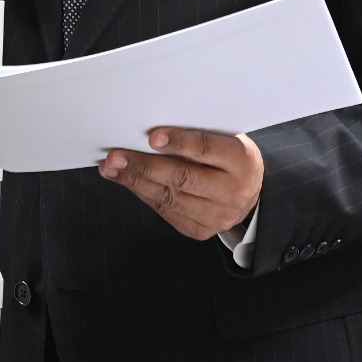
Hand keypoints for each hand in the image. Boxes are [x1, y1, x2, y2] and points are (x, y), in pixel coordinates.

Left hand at [99, 128, 263, 240]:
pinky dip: (143, 194)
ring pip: (169, 198)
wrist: (250, 191)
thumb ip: (197, 133)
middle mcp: (233, 192)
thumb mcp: (226, 138)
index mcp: (242, 161)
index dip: (178, 142)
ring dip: (135, 182)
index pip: (206, 149)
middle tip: (116, 156)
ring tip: (111, 168)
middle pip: (182, 178)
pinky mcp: (200, 231)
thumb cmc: (229, 155)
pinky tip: (127, 181)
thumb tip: (149, 130)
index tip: (152, 137)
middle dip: (144, 166)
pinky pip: (166, 211)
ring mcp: (217, 216)